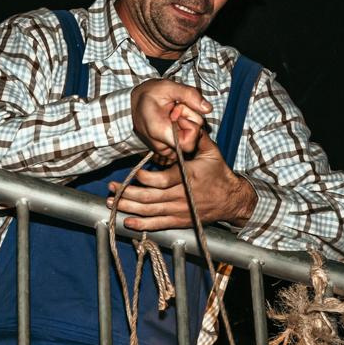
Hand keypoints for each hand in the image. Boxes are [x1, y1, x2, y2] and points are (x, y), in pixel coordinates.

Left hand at [108, 136, 256, 232]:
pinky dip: (141, 224)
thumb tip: (183, 120)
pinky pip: (157, 224)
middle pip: (151, 197)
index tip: (135, 173)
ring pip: (150, 211)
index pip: (163, 180)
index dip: (147, 178)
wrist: (231, 199)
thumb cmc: (219, 173)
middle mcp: (182, 196)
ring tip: (112, 202)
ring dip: (129, 207)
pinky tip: (127, 221)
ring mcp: (179, 211)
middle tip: (112, 188)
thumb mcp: (211, 152)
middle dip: (128, 193)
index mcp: (188, 177)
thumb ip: (197, 137)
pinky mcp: (179, 221)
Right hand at [130, 79, 211, 162]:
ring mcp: (163, 149)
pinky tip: (171, 120)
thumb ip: (189, 95)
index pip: (189, 143)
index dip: (190, 125)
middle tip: (175, 108)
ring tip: (171, 113)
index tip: (178, 110)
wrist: (131, 104)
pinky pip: (182, 142)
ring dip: (185, 125)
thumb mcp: (168, 87)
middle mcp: (161, 146)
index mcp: (159, 132)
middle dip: (188, 121)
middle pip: (191, 141)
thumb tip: (208, 108)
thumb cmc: (147, 94)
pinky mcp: (165, 148)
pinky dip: (181, 130)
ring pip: (187, 141)